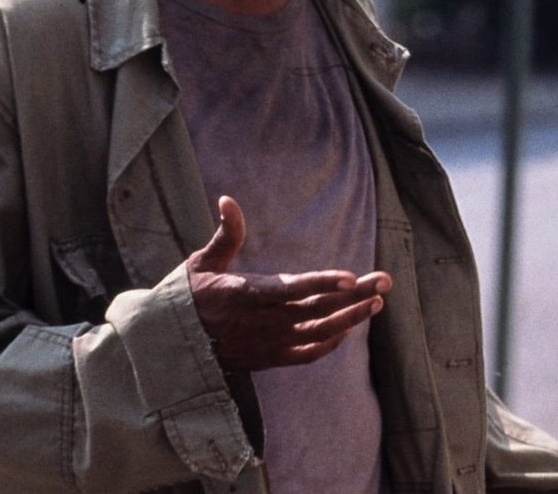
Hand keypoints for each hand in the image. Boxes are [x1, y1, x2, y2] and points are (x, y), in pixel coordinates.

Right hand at [186, 195, 391, 371]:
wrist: (171, 347)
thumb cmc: (187, 297)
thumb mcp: (202, 262)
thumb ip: (226, 234)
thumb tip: (228, 199)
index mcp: (247, 294)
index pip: (293, 289)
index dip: (323, 284)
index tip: (352, 278)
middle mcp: (263, 321)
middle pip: (318, 309)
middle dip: (356, 295)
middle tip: (386, 280)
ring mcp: (269, 343)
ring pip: (319, 333)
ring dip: (352, 318)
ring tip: (378, 302)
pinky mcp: (269, 358)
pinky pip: (308, 353)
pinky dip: (330, 342)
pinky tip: (349, 329)